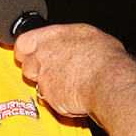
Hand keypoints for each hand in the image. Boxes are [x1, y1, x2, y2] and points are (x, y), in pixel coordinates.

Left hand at [14, 24, 133, 118]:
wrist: (110, 83)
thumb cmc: (108, 60)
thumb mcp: (94, 37)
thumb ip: (77, 41)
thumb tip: (81, 45)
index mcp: (56, 34)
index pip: (25, 41)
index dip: (26, 50)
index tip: (30, 55)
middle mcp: (46, 52)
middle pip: (25, 62)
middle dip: (32, 69)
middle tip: (46, 73)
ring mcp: (44, 74)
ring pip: (35, 82)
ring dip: (46, 85)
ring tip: (65, 86)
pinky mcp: (48, 94)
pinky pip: (49, 99)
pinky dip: (59, 100)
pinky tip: (73, 96)